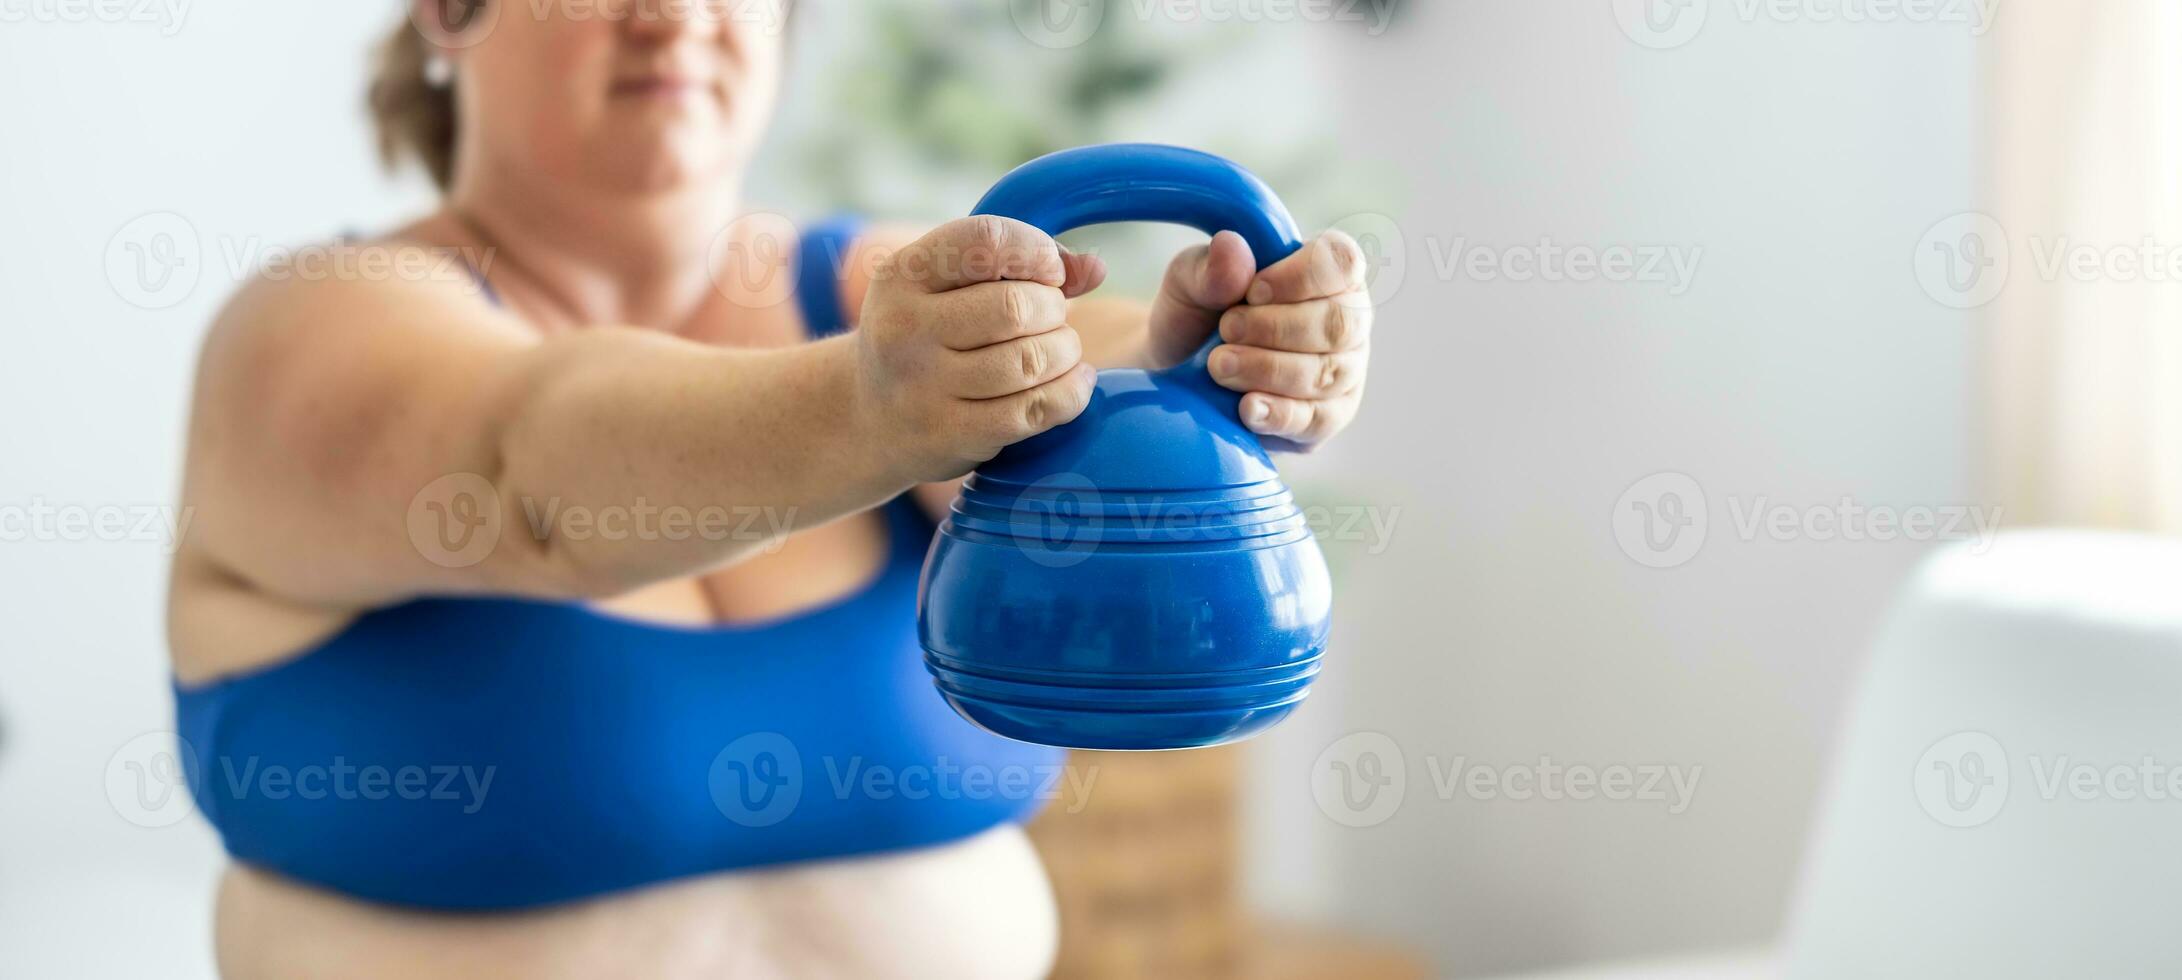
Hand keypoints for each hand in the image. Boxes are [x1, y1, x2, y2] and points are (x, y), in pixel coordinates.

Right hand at [854, 216, 1107, 481]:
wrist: (870, 415)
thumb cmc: (930, 335)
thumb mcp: (949, 286)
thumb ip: (1020, 264)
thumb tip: (1093, 269)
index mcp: (903, 274)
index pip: (985, 241)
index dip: (1035, 250)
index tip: (1050, 271)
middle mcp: (904, 327)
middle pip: (1015, 307)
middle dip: (1053, 309)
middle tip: (1052, 319)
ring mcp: (923, 385)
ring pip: (1029, 361)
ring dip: (1065, 352)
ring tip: (1061, 351)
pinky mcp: (949, 434)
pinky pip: (1033, 410)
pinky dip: (1070, 393)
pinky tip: (1074, 382)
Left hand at [1143, 230, 1371, 449]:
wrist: (1176, 373)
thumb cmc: (1197, 316)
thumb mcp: (1189, 282)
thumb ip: (1208, 267)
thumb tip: (1232, 248)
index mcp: (1327, 272)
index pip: (1342, 263)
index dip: (1302, 277)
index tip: (1253, 290)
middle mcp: (1348, 320)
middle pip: (1339, 324)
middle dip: (1276, 329)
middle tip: (1226, 329)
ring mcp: (1344, 372)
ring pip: (1327, 374)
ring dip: (1269, 370)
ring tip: (1220, 366)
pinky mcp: (1328, 418)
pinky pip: (1317, 420)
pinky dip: (1280, 414)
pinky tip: (1247, 408)